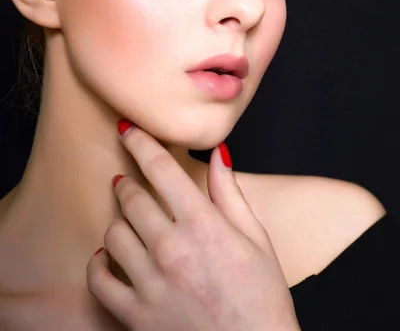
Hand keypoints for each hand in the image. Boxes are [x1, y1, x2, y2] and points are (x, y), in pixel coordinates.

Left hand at [86, 123, 300, 330]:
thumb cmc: (261, 298)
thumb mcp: (256, 239)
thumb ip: (230, 193)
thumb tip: (218, 153)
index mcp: (203, 226)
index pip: (161, 168)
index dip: (140, 141)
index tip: (127, 129)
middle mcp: (172, 249)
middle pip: (131, 197)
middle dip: (127, 182)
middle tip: (128, 181)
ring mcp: (150, 284)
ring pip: (113, 233)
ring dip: (119, 222)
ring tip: (129, 223)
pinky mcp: (135, 316)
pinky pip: (99, 279)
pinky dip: (98, 264)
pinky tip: (108, 257)